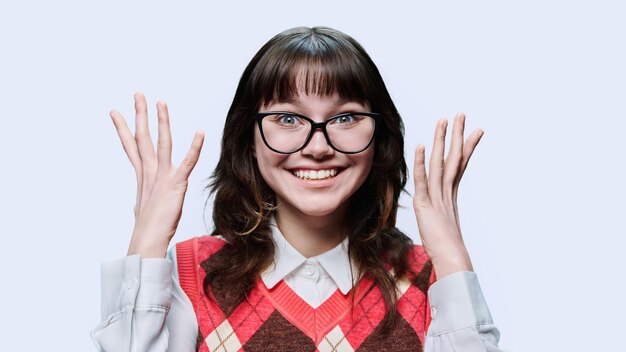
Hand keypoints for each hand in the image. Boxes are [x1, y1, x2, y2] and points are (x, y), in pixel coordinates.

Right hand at [109, 92, 204, 257]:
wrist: (148, 242)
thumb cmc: (149, 229)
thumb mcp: (146, 208)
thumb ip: (146, 199)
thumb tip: (140, 203)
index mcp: (143, 177)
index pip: (132, 147)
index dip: (124, 129)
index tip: (116, 112)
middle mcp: (149, 173)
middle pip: (142, 138)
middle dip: (139, 115)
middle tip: (137, 94)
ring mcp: (161, 178)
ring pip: (161, 144)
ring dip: (161, 122)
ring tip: (160, 102)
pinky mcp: (176, 185)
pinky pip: (187, 162)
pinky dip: (194, 147)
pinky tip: (200, 132)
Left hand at [412, 113, 483, 277]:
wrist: (452, 261)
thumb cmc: (447, 249)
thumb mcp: (440, 226)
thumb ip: (439, 215)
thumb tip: (440, 214)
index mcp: (450, 195)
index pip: (460, 165)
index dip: (467, 147)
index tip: (476, 131)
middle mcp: (447, 192)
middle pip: (454, 158)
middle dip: (458, 135)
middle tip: (462, 115)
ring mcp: (438, 197)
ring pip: (441, 163)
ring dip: (442, 140)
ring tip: (445, 120)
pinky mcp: (426, 205)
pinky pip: (424, 180)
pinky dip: (422, 163)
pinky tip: (421, 146)